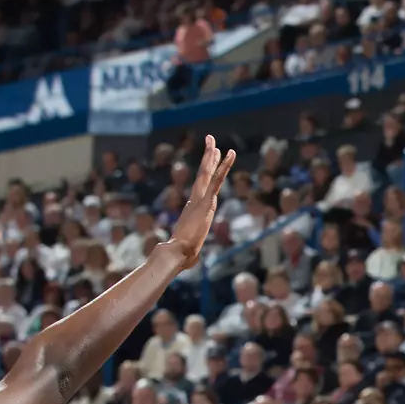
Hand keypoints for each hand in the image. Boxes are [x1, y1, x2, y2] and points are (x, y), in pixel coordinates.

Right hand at [168, 135, 235, 267]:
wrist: (176, 253)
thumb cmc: (181, 256)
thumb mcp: (188, 252)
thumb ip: (189, 252)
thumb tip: (185, 263)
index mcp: (193, 209)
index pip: (202, 187)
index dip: (207, 174)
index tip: (211, 161)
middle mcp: (196, 200)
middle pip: (204, 175)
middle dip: (207, 158)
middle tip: (210, 141)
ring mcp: (200, 199)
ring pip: (208, 173)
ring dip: (212, 156)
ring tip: (214, 140)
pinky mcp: (206, 201)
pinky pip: (217, 180)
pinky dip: (223, 166)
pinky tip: (228, 154)